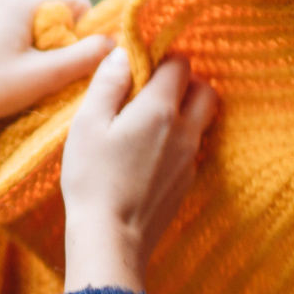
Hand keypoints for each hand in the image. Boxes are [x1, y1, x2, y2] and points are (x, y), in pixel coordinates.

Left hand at [0, 0, 113, 214]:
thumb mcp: (46, 77)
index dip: (86, 33)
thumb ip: (86, 58)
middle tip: (50, 78)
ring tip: (24, 81)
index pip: (77, 3)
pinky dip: (16, 52)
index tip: (78, 64)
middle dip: (60, 44)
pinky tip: (3, 78)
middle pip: (53, 14)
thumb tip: (115, 44)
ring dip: (38, 50)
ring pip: (31, 26)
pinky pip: (8, 33)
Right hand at [60, 51, 217, 293]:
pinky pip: (192, 147)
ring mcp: (189, 159)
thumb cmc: (93, 179)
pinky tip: (151, 151)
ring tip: (151, 119)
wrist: (112, 238)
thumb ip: (107, 83)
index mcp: (160, 110)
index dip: (163, 59)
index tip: (142, 67)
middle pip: (205, 90)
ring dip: (185, 111)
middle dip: (185, 82)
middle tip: (153, 90)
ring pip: (203, 120)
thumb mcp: (88, 123)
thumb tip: (122, 54)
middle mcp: (184, 131)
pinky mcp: (187, 182)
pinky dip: (179, 139)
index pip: (181, 65)